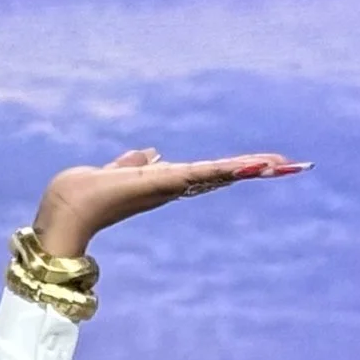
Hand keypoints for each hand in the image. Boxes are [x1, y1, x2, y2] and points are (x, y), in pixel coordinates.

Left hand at [33, 146, 306, 259]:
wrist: (67, 207)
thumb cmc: (86, 192)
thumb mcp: (115, 170)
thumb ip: (132, 162)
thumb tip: (150, 153)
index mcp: (166, 182)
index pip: (209, 173)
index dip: (238, 168)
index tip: (267, 165)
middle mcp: (173, 187)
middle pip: (222, 176)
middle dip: (255, 170)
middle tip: (292, 165)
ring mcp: (170, 187)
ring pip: (218, 175)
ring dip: (250, 168)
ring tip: (282, 164)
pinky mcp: (162, 184)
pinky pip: (199, 173)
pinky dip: (224, 170)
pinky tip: (247, 167)